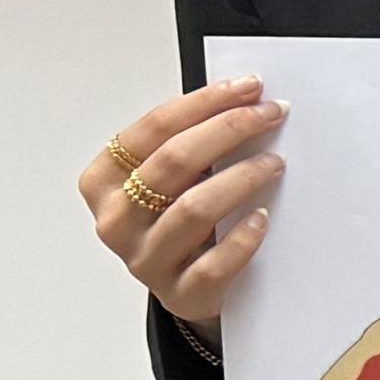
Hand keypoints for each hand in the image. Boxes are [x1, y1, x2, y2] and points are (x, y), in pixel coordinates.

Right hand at [79, 76, 286, 344]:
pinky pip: (212, 264)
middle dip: (228, 129)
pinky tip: (264, 219)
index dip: (203, 103)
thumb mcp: (171, 181)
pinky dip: (241, 238)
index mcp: (104, 181)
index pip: (152, 128)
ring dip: (240, 179)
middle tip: (271, 114)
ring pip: (193, 209)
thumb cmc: (180, 222)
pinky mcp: (179, 293)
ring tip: (275, 163)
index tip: (248, 86)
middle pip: (173, 162)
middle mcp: (117, 220)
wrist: (188, 289)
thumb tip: (243, 99)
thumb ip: (189, 146)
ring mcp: (145, 259)